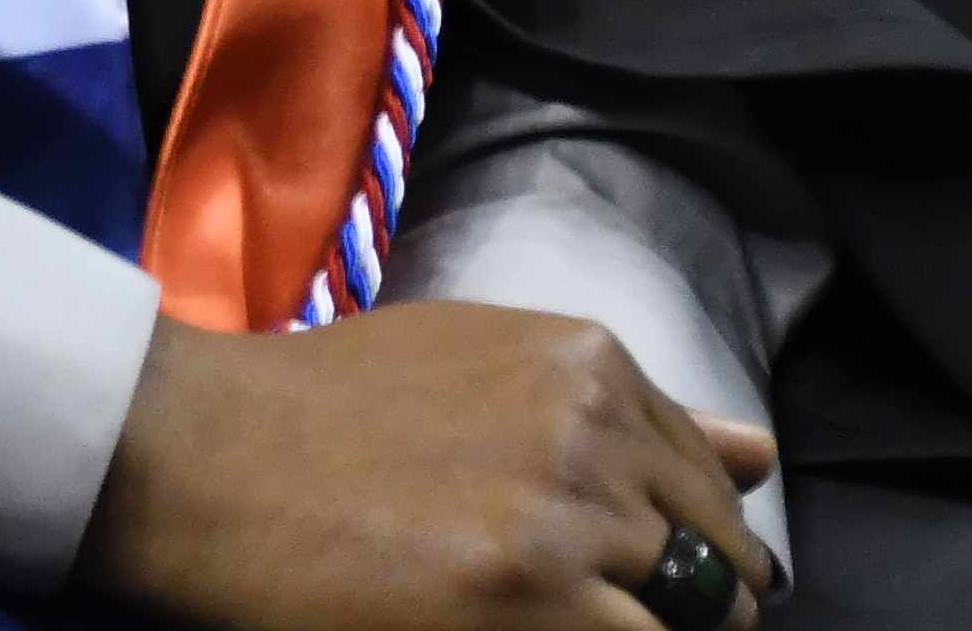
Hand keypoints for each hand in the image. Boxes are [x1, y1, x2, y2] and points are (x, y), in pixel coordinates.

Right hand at [78, 301, 780, 630]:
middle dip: (695, 614)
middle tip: (619, 621)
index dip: (702, 557)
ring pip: (688, 624)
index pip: (714, 488)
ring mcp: (566, 523)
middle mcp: (598, 433)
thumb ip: (637, 413)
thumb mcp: (494, 368)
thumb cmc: (327, 409)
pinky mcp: (526, 605)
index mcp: (595, 368)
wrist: (207, 455)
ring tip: (571, 626)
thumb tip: (764, 454)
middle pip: (717, 565)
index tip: (671, 594)